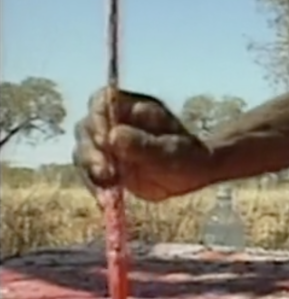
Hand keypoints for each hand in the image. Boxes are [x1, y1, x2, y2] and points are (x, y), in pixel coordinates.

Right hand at [73, 88, 212, 201]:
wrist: (194, 172)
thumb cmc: (187, 153)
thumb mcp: (171, 149)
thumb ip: (144, 143)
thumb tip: (113, 136)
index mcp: (131, 107)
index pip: (102, 101)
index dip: (98, 118)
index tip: (104, 139)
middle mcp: (113, 122)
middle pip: (86, 128)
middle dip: (91, 150)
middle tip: (104, 171)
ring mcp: (107, 145)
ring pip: (83, 152)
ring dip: (90, 169)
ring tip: (107, 184)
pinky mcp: (106, 166)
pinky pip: (90, 174)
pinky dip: (94, 185)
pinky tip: (104, 197)